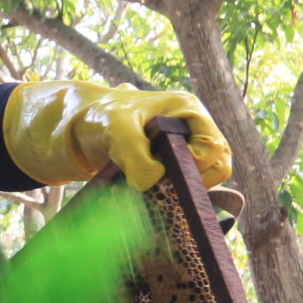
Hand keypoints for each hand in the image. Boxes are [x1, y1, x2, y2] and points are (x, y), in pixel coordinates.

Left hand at [4, 81, 231, 191]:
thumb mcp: (117, 130)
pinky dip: (173, 193)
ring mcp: (187, 147)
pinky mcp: (175, 165)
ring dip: (183, 189)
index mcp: (188, 110)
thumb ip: (136, 155)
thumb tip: (154, 183)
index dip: (195, 164)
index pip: (214, 147)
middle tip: (162, 185)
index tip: (165, 171)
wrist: (83, 126)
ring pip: (206, 178)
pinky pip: (188, 185)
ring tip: (154, 187)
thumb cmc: (103, 118)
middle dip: (193, 180)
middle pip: (219, 164)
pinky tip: (151, 192)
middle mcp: (194, 128)